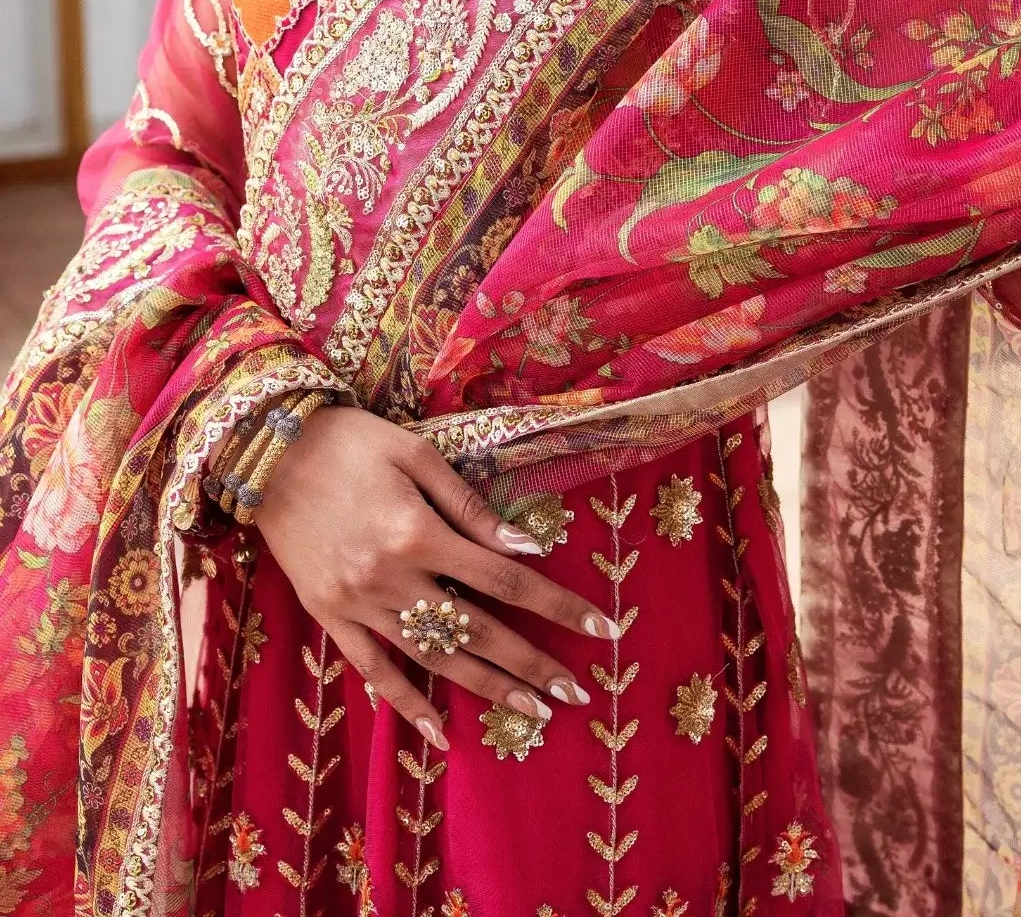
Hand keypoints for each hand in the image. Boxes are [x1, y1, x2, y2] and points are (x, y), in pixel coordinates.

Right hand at [253, 404, 618, 750]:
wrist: (265, 450)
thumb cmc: (349, 441)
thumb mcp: (416, 455)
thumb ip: (469, 506)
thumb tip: (525, 546)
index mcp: (418, 533)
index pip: (505, 580)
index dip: (556, 607)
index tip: (600, 629)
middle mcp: (391, 578)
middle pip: (476, 631)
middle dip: (531, 664)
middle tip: (575, 694)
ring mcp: (357, 604)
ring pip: (432, 659)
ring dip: (485, 688)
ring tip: (531, 712)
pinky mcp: (328, 616)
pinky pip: (373, 671)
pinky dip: (406, 705)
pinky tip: (440, 733)